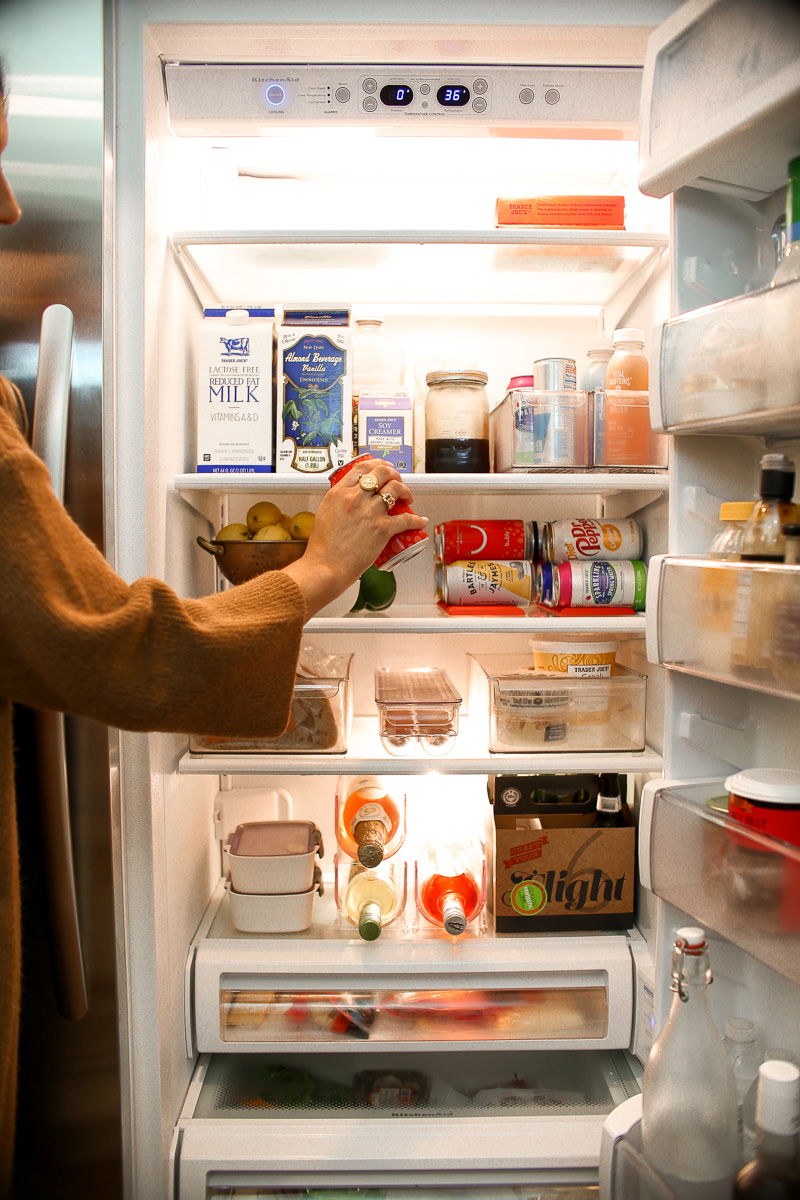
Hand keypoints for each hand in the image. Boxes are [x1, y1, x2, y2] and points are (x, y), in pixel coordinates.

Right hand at [283, 458, 428, 618]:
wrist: (325, 567)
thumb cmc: (323, 548)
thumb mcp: (324, 514)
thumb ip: (338, 504)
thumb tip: (349, 502)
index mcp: (339, 493)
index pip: (362, 468)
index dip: (376, 465)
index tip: (382, 468)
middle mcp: (356, 498)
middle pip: (382, 473)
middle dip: (394, 474)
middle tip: (397, 481)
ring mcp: (370, 512)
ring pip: (396, 489)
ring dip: (406, 490)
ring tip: (407, 497)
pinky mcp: (382, 528)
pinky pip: (406, 519)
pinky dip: (416, 519)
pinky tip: (419, 521)